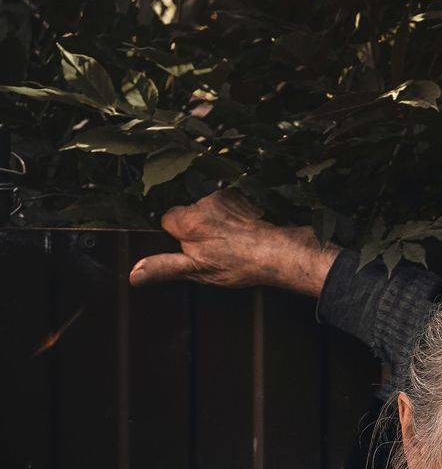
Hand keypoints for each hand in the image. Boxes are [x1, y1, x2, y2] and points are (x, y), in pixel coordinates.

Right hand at [131, 189, 338, 297]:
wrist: (280, 251)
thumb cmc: (241, 263)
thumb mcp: (198, 270)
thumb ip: (164, 267)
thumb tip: (135, 273)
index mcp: (187, 221)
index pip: (168, 219)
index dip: (178, 234)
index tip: (191, 246)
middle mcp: (204, 202)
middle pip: (189, 211)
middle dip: (198, 226)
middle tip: (217, 246)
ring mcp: (225, 196)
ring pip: (211, 208)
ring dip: (218, 220)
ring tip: (234, 240)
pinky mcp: (243, 194)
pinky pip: (231, 202)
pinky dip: (235, 214)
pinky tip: (245, 230)